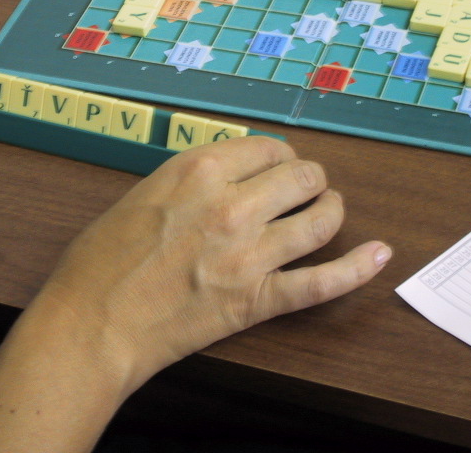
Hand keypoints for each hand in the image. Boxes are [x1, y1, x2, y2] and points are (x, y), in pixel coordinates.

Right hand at [0, 136, 389, 452]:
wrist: (92, 323)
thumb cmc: (101, 261)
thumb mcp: (144, 193)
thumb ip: (193, 180)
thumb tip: (233, 174)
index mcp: (201, 170)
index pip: (270, 148)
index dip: (280, 157)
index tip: (279, 167)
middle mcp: (233, 203)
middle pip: (303, 176)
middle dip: (309, 180)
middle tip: (303, 189)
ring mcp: (250, 253)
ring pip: (321, 218)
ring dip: (331, 210)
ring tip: (328, 211)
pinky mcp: (258, 299)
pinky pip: (322, 281)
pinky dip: (357, 268)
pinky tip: (379, 255)